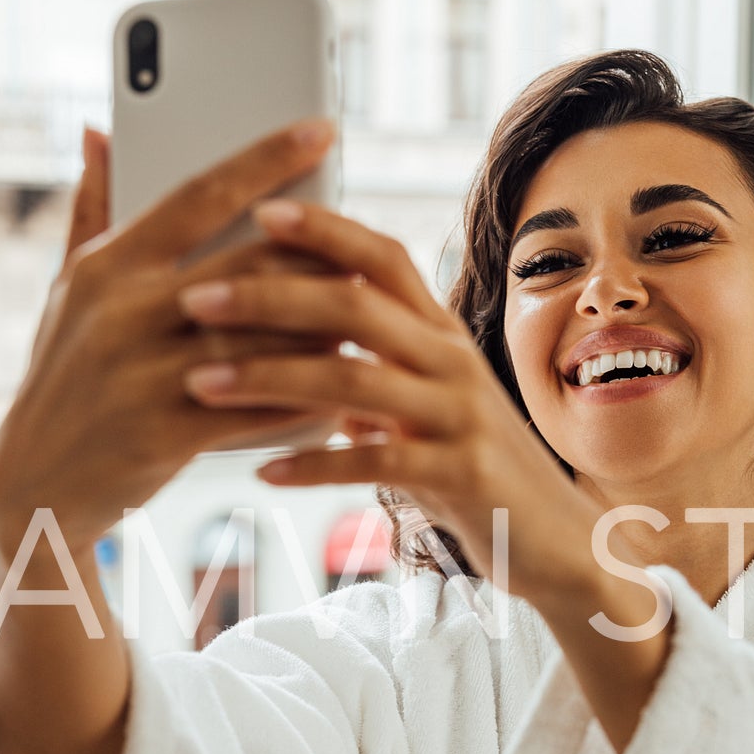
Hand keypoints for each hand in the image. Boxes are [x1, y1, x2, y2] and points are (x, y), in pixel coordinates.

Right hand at [0, 120, 343, 560]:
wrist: (35, 482)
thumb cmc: (67, 373)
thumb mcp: (70, 291)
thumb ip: (92, 208)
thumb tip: (98, 130)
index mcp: (107, 266)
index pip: (199, 195)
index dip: (265, 160)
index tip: (320, 130)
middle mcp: (122, 313)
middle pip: (249, 266)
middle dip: (318, 258)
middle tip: (369, 248)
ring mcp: (141, 375)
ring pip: (263, 341)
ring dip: (324, 331)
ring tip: (370, 319)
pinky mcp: (162, 435)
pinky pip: (256, 410)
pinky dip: (304, 401)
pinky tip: (343, 394)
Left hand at [174, 198, 604, 606]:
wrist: (559, 543)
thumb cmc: (479, 472)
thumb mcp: (430, 407)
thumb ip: (379, 369)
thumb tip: (310, 339)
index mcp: (442, 335)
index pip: (385, 259)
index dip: (326, 230)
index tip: (260, 210)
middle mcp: (455, 364)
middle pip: (357, 308)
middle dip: (269, 297)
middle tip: (194, 297)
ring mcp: (461, 419)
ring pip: (355, 382)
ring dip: (269, 379)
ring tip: (200, 383)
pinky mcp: (463, 476)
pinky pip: (376, 462)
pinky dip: (314, 464)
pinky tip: (263, 471)